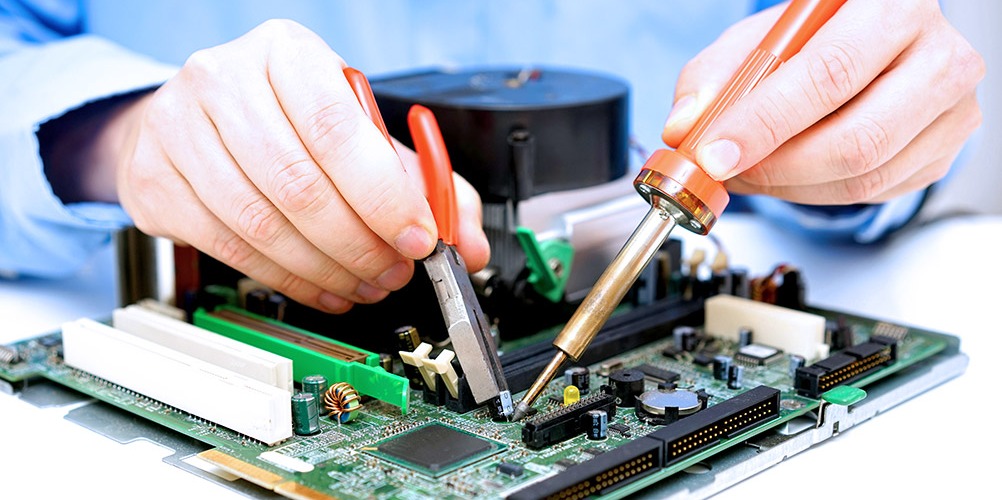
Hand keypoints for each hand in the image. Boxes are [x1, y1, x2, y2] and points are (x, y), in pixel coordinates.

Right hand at [106, 20, 488, 312]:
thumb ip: (425, 182)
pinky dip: (287, 279)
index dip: (384, 197)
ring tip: (364, 283)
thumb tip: (466, 241)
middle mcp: (224, 80)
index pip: (338, 131)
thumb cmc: (285, 122)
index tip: (418, 238)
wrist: (194, 120)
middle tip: (394, 271)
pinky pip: (230, 247)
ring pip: (262, 224)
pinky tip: (323, 287)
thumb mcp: (360, 132)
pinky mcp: (155, 180)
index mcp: (286, 53)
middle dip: (360, 245)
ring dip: (327, 270)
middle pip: (300, 185)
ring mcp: (179, 129)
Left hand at [662, 0, 983, 204]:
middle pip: (857, 139)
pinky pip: (873, 192)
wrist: (871, 46)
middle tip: (727, 171)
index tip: (715, 153)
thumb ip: (714, 77)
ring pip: (864, 176)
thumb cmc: (816, 38)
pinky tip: (787, 173)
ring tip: (749, 171)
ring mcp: (951, 109)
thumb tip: (687, 126)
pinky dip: (814, 193)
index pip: (829, 74)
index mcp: (892, 6)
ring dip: (790, 187)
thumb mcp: (758, 40)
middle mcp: (938, 55)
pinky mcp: (943, 151)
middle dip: (775, 168)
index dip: (764, 123)